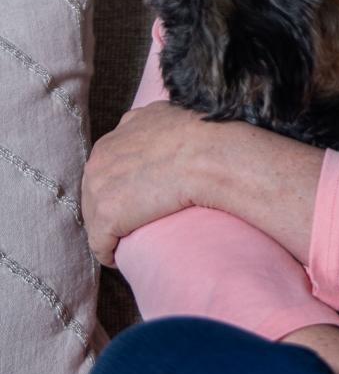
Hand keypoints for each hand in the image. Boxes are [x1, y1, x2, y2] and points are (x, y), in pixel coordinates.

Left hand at [81, 101, 204, 268]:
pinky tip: (118, 259)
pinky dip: (108, 252)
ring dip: (108, 230)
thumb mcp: (167, 115)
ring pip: (94, 217)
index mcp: (116, 136)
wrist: (208, 155)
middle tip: (130, 223)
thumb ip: (153, 121)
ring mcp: (100, 187)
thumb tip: (164, 126)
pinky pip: (100, 243)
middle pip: (95, 191)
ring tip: (124, 243)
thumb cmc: (202, 137)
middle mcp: (100, 159)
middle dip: (110, 206)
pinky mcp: (107, 216)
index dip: (119, 184)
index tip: (133, 197)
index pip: (106, 167)